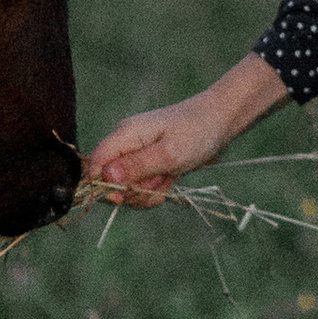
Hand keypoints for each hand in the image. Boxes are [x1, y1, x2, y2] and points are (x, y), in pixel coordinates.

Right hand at [87, 53, 285, 204]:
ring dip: (145, 193)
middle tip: (154, 185)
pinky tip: (169, 182)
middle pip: (108, 180)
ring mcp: (138, 155)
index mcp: (125, 134)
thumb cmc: (197, 132)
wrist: (222, 122)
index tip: (121, 196)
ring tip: (166, 179)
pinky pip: (142, 188)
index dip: (101, 184)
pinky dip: (154, 191)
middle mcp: (127, 144)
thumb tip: (104, 177)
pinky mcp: (150, 165)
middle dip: (129, 191)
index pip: (95, 162)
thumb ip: (137, 166)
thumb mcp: (169, 153)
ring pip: (126, 188)